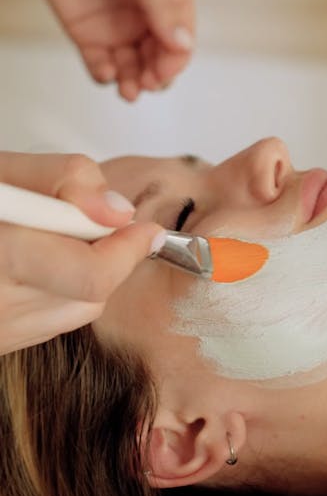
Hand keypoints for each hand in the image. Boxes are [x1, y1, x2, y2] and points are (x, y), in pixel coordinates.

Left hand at [0, 0, 194, 100]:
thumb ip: (161, 4)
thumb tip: (183, 44)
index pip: (181, 40)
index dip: (174, 61)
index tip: (161, 73)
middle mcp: (147, 16)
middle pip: (159, 60)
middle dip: (154, 77)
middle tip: (143, 84)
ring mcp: (120, 27)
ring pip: (134, 69)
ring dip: (133, 83)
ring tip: (126, 91)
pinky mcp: (90, 36)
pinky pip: (103, 65)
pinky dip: (106, 75)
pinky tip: (105, 73)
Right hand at [0, 151, 165, 355]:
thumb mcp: (1, 173)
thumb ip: (62, 178)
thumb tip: (118, 212)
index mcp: (0, 258)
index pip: (89, 276)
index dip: (126, 251)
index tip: (143, 226)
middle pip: (90, 297)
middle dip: (107, 256)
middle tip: (98, 223)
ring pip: (78, 312)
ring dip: (84, 275)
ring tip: (50, 238)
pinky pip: (51, 322)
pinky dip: (61, 292)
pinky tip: (34, 263)